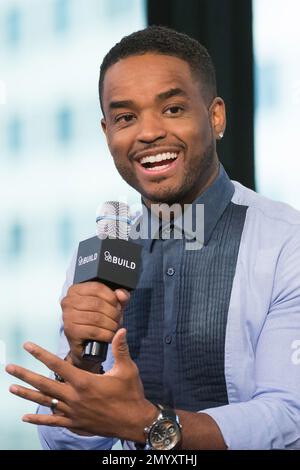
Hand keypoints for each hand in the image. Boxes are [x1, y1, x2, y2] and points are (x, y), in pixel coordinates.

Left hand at [6, 329, 157, 441]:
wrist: (135, 422)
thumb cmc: (131, 395)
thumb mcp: (127, 369)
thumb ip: (121, 349)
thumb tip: (120, 330)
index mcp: (84, 382)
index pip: (57, 365)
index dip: (41, 354)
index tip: (28, 346)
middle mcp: (74, 397)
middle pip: (44, 384)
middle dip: (25, 374)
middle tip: (9, 368)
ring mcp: (73, 412)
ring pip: (45, 402)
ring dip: (27, 394)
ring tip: (12, 387)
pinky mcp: (75, 424)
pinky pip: (53, 421)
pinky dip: (39, 419)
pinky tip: (25, 417)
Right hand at [61, 282, 129, 369]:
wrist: (88, 343)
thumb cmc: (98, 320)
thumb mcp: (112, 304)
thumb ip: (120, 296)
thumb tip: (121, 294)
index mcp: (76, 290)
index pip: (97, 287)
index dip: (112, 297)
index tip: (118, 305)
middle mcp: (68, 301)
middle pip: (97, 303)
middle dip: (113, 312)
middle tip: (118, 319)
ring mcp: (68, 317)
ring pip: (97, 318)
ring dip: (111, 324)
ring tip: (115, 327)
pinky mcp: (71, 332)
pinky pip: (94, 331)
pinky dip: (106, 334)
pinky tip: (109, 335)